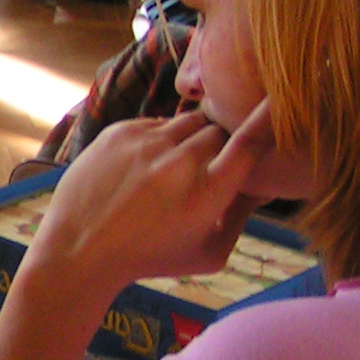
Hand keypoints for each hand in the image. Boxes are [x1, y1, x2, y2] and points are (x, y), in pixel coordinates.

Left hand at [28, 104, 275, 293]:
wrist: (79, 251)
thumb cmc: (150, 258)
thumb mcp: (208, 253)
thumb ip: (242, 217)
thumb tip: (265, 184)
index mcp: (208, 192)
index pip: (251, 141)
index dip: (269, 118)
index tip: (280, 100)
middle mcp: (179, 161)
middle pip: (221, 131)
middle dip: (222, 147)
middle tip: (207, 170)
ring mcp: (146, 142)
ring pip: (190, 122)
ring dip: (192, 140)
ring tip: (174, 171)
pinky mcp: (119, 131)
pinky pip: (157, 123)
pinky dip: (161, 140)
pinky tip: (147, 169)